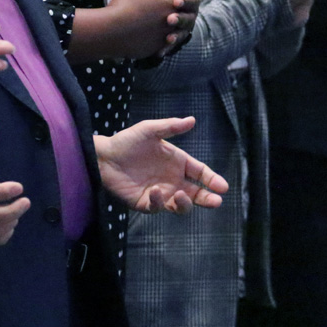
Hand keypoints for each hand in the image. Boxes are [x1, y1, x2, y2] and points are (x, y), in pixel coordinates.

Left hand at [94, 117, 226, 214]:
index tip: (222, 187)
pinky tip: (156, 191)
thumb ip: (170, 126)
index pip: (200, 173)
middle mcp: (172, 180)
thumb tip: (192, 120)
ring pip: (180, 206)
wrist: (104, 156)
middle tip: (216, 201)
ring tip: (182, 195)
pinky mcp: (146, 203)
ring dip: (184, 204)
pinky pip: (157, 207)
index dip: (212, 180)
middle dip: (207, 199)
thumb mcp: (150, 130)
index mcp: (177, 163)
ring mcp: (161, 193)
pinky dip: (159, 202)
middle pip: (196, 194)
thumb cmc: (127, 141)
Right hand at [102, 0, 189, 58]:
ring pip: (175, 30)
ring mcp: (163, 35)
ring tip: (173, 23)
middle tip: (183, 1)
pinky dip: (164, 40)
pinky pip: (163, 44)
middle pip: (182, 11)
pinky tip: (160, 40)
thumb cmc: (125, 5)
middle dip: (184, 4)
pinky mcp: (155, 47)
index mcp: (168, 2)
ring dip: (176, 25)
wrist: (113, 32)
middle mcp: (170, 19)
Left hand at [161, 0, 205, 54]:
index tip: (176, 0)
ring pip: (181, 32)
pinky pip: (171, 46)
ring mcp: (180, 28)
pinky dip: (166, 48)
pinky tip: (160, 51)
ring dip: (175, 33)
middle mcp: (188, 15)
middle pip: (188, 17)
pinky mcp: (171, 39)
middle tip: (169, 19)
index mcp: (188, 0)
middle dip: (180, 18)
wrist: (161, 13)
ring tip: (167, 36)